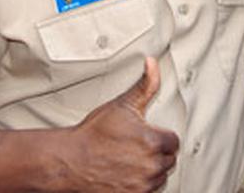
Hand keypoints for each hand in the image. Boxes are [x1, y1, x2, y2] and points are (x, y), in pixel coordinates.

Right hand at [66, 57, 179, 191]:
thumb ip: (145, 84)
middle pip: (169, 160)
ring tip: (130, 159)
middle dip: (157, 153)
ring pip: (160, 177)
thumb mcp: (122, 104)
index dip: (161, 136)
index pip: (174, 141)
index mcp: (153, 141)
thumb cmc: (93, 134)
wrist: (69, 161)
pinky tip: (127, 173)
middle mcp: (151, 165)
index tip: (148, 135)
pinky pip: (148, 191)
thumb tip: (153, 64)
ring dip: (151, 169)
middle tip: (136, 146)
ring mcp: (142, 184)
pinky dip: (141, 184)